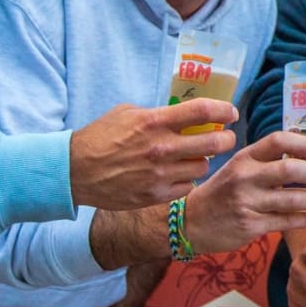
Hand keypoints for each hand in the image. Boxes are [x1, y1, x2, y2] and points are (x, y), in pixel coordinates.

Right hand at [70, 100, 237, 209]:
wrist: (74, 171)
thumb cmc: (101, 137)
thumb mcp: (128, 113)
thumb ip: (159, 114)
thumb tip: (187, 115)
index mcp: (154, 122)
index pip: (202, 112)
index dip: (224, 111)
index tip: (231, 113)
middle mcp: (161, 148)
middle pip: (214, 143)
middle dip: (226, 139)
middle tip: (226, 138)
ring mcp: (160, 174)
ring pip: (202, 167)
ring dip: (202, 161)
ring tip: (192, 157)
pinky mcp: (156, 195)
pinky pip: (187, 187)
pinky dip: (186, 181)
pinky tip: (176, 175)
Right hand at [183, 132, 305, 254]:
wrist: (190, 222)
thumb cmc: (222, 191)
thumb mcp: (239, 168)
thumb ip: (267, 161)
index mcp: (245, 157)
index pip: (279, 141)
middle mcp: (245, 177)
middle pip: (291, 170)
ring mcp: (247, 202)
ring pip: (292, 199)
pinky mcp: (250, 226)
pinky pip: (284, 222)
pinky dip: (302, 219)